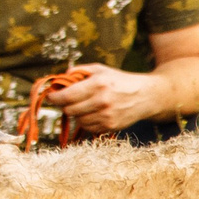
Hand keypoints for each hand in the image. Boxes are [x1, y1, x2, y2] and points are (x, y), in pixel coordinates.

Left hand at [42, 65, 165, 134]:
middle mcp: (102, 101)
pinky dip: (87, 122)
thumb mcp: (101, 70)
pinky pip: (89, 128)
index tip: (51, 96)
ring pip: (78, 120)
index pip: (66, 96)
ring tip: (84, 106)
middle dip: (66, 105)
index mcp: (98, 84)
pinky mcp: (111, 126)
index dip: (54, 97)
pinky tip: (94, 114)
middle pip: (70, 110)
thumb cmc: (121, 81)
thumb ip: (80, 71)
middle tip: (68, 100)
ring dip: (78, 114)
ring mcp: (107, 115)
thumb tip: (61, 77)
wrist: (146, 96)